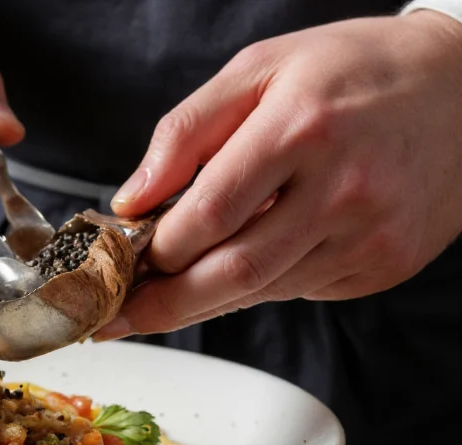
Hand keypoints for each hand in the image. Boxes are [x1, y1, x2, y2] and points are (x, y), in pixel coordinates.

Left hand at [95, 11, 461, 340]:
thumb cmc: (353, 70)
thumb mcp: (259, 70)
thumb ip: (186, 131)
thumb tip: (132, 197)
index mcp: (301, 129)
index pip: (209, 214)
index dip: (156, 250)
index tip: (119, 263)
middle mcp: (341, 190)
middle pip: (235, 272)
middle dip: (165, 305)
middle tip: (117, 318)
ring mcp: (370, 235)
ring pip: (265, 290)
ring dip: (205, 300)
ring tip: (162, 297)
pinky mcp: (385, 264)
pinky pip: (301, 290)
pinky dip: (257, 287)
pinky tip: (237, 269)